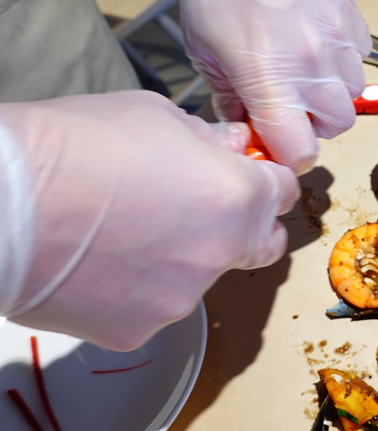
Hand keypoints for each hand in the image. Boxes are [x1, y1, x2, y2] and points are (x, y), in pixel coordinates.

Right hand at [0, 91, 298, 349]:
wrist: (4, 202)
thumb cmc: (75, 146)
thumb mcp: (155, 115)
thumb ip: (208, 138)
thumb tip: (230, 147)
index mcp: (237, 196)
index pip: (283, 193)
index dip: (267, 179)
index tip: (250, 177)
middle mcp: (222, 252)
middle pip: (264, 245)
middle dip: (247, 226)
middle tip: (208, 209)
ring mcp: (183, 296)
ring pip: (203, 276)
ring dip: (185, 256)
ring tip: (130, 231)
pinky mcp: (141, 329)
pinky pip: (155, 306)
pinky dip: (140, 288)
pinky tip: (104, 262)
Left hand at [173, 0, 370, 173]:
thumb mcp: (201, 45)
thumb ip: (227, 94)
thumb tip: (242, 120)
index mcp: (271, 81)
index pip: (299, 151)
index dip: (286, 156)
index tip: (272, 143)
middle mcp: (314, 67)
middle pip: (334, 128)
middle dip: (312, 125)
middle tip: (287, 106)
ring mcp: (340, 42)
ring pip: (353, 94)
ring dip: (329, 94)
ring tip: (302, 71)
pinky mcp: (354, 19)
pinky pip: (359, 57)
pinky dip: (341, 60)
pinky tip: (315, 41)